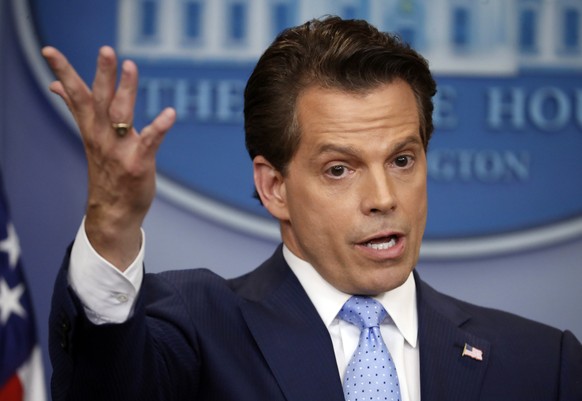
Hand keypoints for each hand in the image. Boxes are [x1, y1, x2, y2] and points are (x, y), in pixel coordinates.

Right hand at [42, 46, 175, 269]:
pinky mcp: (138, 163)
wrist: (113, 212)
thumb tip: (56, 86)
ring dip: (126, 90)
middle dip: (102, 74)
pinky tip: (170, 113)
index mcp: (91, 128)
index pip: (75, 95)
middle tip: (107, 49)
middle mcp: (102, 136)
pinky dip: (159, 127)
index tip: (49, 50)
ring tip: (131, 66)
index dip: (63, 72)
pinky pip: (150, 142)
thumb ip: (77, 109)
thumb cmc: (106, 170)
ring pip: (122, 115)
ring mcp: (120, 150)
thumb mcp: (90, 136)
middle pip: (99, 100)